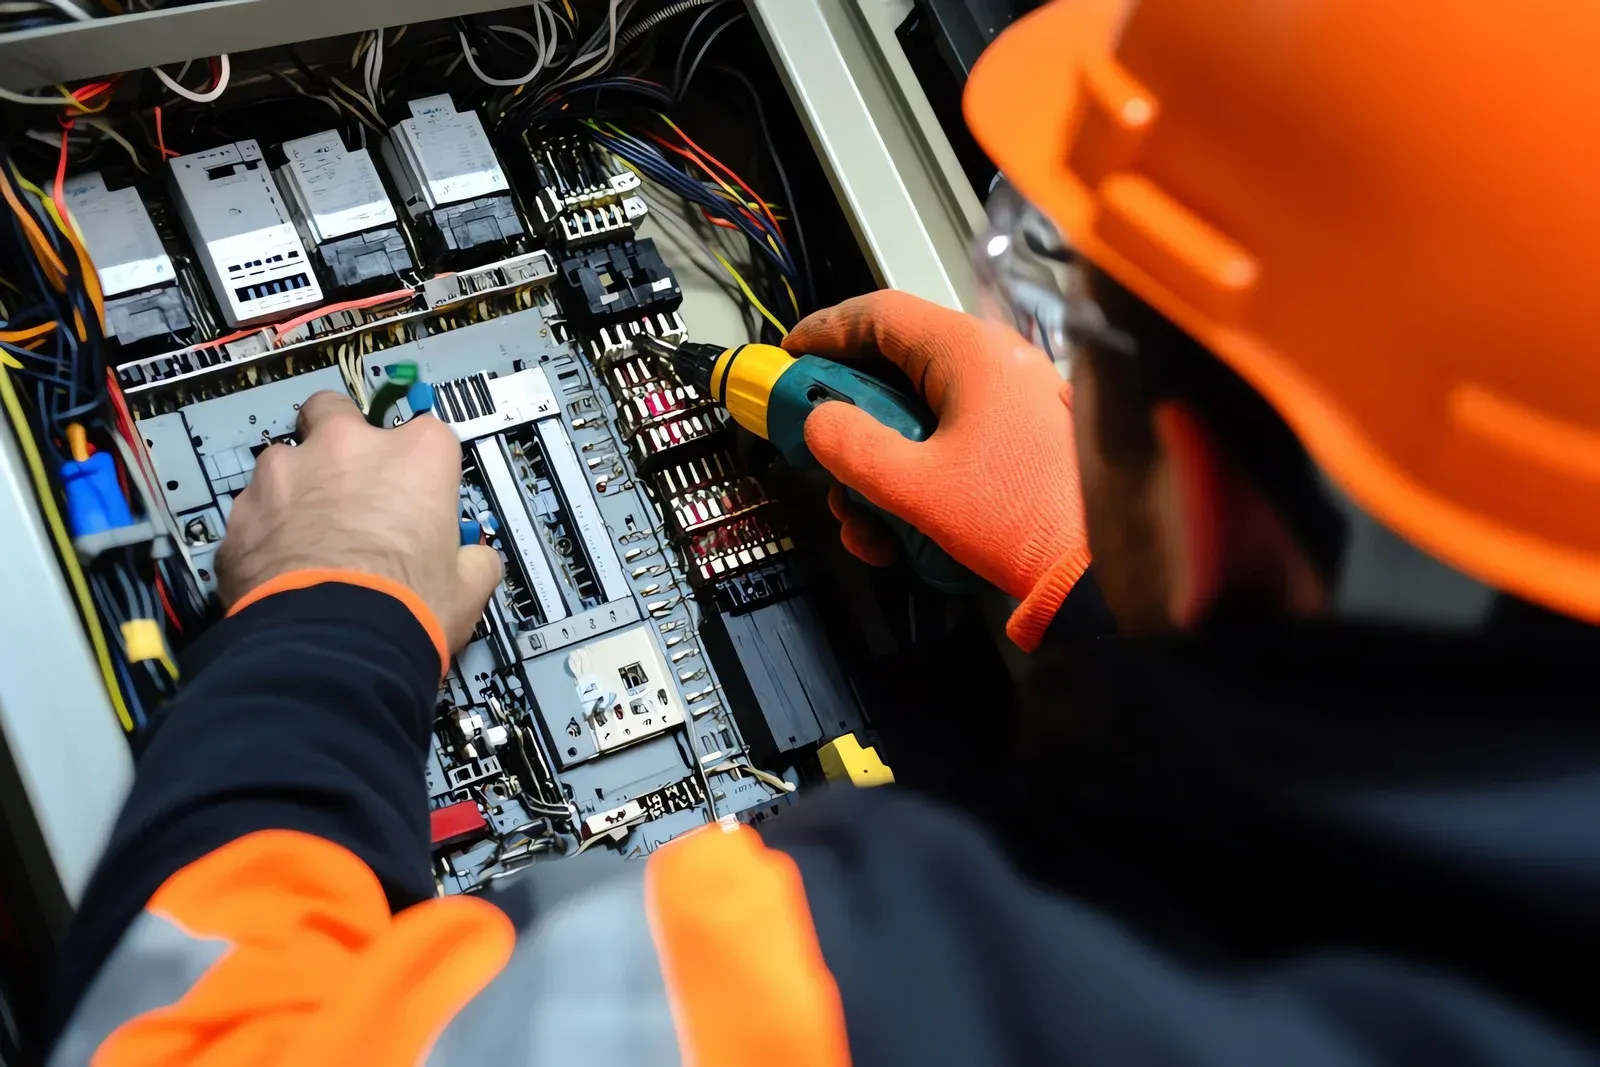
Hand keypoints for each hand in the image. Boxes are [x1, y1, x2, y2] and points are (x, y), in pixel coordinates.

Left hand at [217, 392, 502, 654]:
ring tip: (309, 536)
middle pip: (335, 410)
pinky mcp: (242, 513)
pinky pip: (252, 510)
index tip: (419, 491)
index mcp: (415, 455)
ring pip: (284, 459)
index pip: (427, 432)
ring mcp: (285, 475)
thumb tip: (475, 561)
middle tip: (350, 482)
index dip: (422, 464)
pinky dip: (264, 529)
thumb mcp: (469, 586)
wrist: (331, 648)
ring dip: (296, 487)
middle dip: (339, 436)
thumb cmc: (404, 609)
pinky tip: (280, 567)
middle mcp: (346, 448)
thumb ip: (473, 558)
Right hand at [789, 290, 1088, 649]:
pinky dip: (912, 478)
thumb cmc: (1024, 518)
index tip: (790, 359)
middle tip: (816, 453)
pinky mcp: (1014, 439)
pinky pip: (945, 441)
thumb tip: (819, 424)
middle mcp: (992, 363)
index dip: (823, 332)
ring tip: (863, 520)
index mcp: (969, 352)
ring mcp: (1006, 401)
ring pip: (915, 415)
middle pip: (891, 370)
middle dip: (845, 422)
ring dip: (875, 466)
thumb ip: (853, 447)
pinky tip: (897, 531)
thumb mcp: (916, 486)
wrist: (1096, 570)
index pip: (878, 314)